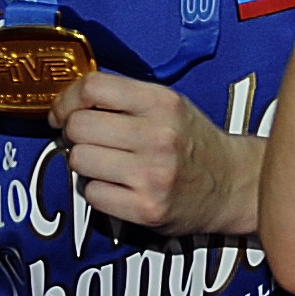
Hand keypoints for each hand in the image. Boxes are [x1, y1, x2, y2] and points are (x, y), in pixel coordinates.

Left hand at [52, 72, 260, 238]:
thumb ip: (124, 98)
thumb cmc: (192, 143)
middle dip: (76, 134)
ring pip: (79, 160)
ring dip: (86, 164)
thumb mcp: (169, 105)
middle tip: (91, 140)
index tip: (62, 112)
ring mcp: (151, 174)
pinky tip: (119, 187)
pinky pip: (91, 194)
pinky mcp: (145, 208)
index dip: (67, 99)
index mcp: (162, 102)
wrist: (232, 184)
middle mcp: (158, 135)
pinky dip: (98, 192)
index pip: (93, 87)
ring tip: (109, 164)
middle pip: (79, 126)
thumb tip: (70, 102)